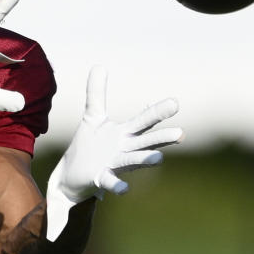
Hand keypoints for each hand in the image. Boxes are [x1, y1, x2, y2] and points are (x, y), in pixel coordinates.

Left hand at [45, 66, 181, 240]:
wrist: (72, 176)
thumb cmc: (89, 146)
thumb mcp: (92, 116)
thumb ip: (96, 93)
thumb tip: (99, 65)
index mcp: (125, 133)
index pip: (144, 121)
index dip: (157, 112)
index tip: (174, 103)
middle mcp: (124, 149)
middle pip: (145, 141)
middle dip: (161, 138)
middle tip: (181, 134)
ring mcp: (114, 165)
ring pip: (133, 161)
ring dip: (145, 160)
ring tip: (158, 158)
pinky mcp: (100, 178)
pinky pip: (111, 181)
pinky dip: (118, 184)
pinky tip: (124, 188)